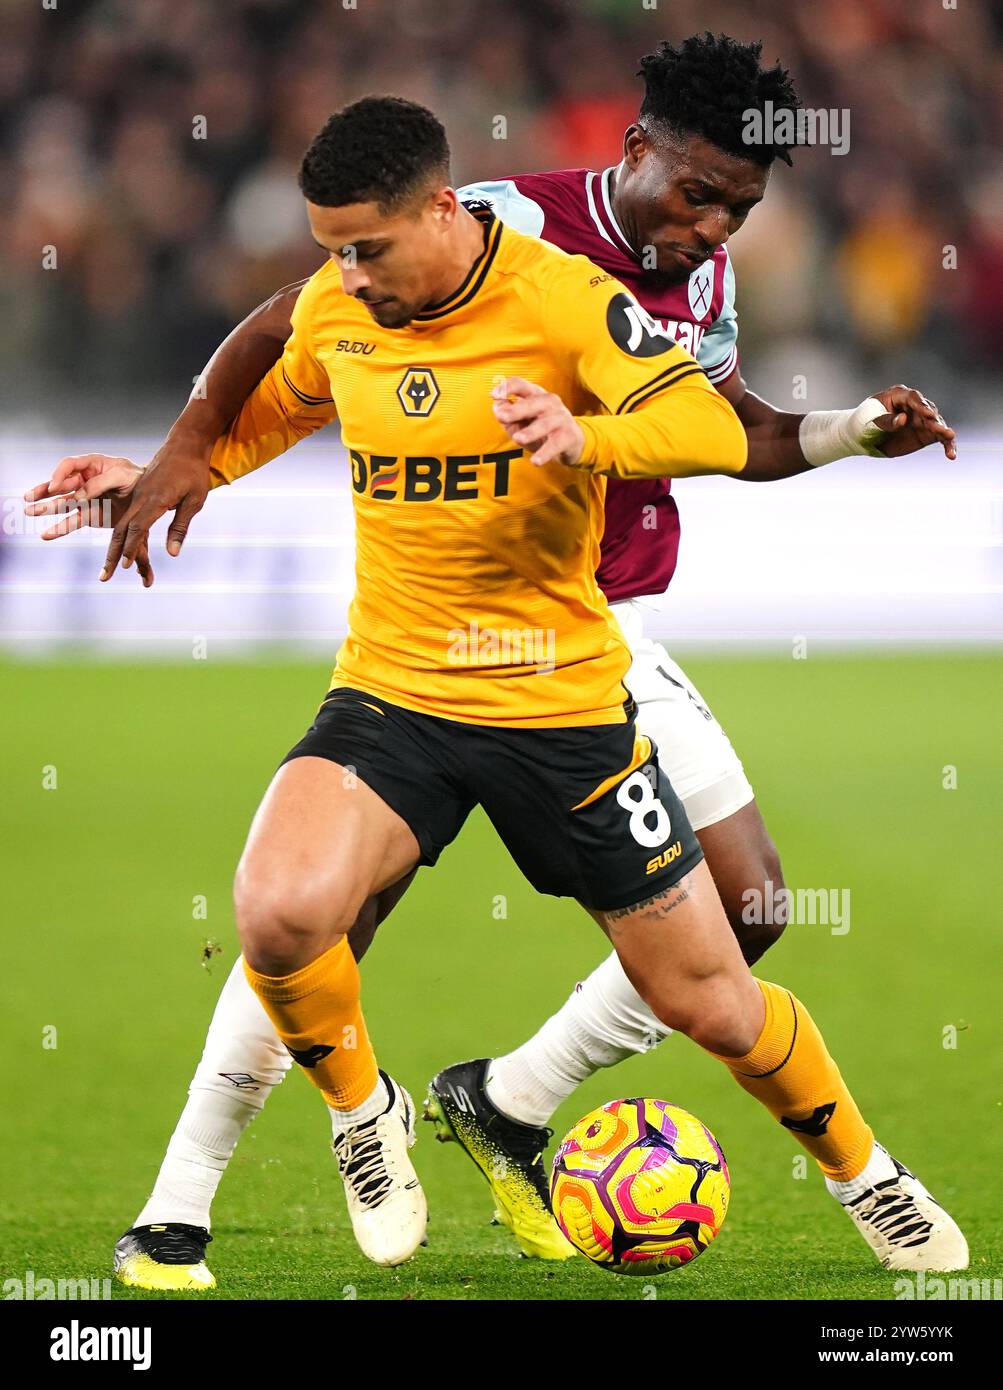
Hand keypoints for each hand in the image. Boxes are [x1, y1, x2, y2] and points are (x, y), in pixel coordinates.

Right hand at [24, 454, 153, 585]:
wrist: (156, 497)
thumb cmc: (140, 479)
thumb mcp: (124, 475)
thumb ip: (101, 482)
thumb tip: (80, 494)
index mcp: (93, 465)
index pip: (69, 465)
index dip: (60, 475)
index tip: (55, 486)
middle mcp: (85, 481)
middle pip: (60, 485)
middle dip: (44, 491)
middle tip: (28, 498)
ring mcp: (87, 499)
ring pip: (62, 503)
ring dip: (46, 508)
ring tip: (29, 512)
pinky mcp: (91, 515)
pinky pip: (72, 522)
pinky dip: (60, 528)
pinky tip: (46, 535)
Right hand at [97, 435, 213, 582]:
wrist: (184, 445)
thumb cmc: (193, 473)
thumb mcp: (195, 501)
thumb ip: (180, 527)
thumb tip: (172, 553)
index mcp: (154, 500)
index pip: (138, 528)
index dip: (131, 547)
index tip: (125, 565)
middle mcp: (141, 498)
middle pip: (122, 529)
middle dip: (114, 553)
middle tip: (105, 575)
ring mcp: (137, 495)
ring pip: (120, 523)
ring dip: (114, 546)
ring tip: (109, 566)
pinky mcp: (138, 493)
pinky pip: (125, 515)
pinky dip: (120, 533)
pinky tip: (118, 545)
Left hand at [491, 376, 584, 466]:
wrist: (571, 443)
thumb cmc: (540, 429)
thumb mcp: (519, 421)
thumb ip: (505, 414)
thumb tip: (497, 407)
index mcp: (535, 395)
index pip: (521, 385)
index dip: (507, 387)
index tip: (494, 394)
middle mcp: (549, 402)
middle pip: (533, 402)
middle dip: (517, 409)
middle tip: (502, 417)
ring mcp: (561, 418)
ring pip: (544, 424)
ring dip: (531, 431)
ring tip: (518, 439)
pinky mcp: (568, 436)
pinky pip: (555, 444)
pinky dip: (545, 453)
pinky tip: (536, 461)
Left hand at [870, 385, 956, 460]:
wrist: (863, 438)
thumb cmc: (865, 423)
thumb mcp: (871, 421)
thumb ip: (887, 421)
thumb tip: (903, 419)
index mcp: (899, 395)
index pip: (913, 398)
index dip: (921, 405)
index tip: (928, 414)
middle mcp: (914, 406)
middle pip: (928, 410)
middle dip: (934, 420)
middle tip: (939, 428)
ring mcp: (922, 419)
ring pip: (937, 424)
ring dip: (944, 432)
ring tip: (949, 437)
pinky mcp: (927, 433)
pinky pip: (940, 438)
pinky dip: (947, 446)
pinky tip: (951, 455)